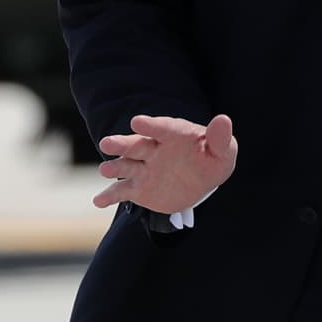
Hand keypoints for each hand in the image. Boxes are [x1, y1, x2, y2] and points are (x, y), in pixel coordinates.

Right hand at [93, 114, 237, 213]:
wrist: (201, 178)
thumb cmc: (213, 159)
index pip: (162, 128)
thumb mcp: (222, 150)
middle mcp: (154, 149)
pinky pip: (122, 192)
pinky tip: (98, 201)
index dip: (150, 126)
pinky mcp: (140, 188)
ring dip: (115, 168)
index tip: (137, 122)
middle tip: (107, 143)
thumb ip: (220, 138)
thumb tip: (223, 120)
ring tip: (105, 170)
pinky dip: (109, 196)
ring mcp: (145, 168)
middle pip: (136, 145)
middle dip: (121, 144)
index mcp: (174, 135)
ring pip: (126, 166)